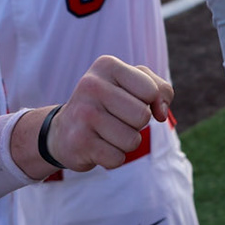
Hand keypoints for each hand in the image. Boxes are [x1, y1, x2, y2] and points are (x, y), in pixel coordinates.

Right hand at [14, 56, 174, 174]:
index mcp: (107, 65)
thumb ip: (160, 90)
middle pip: (143, 117)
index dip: (148, 102)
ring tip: (106, 133)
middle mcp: (91, 85)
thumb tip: (161, 113)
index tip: (129, 101)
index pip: (151, 91)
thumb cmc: (108, 105)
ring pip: (132, 140)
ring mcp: (83, 114)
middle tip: (115, 119)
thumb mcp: (133, 85)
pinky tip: (97, 147)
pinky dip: (113, 158)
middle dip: (136, 125)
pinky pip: (118, 159)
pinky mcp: (79, 142)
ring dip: (125, 143)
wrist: (63, 130)